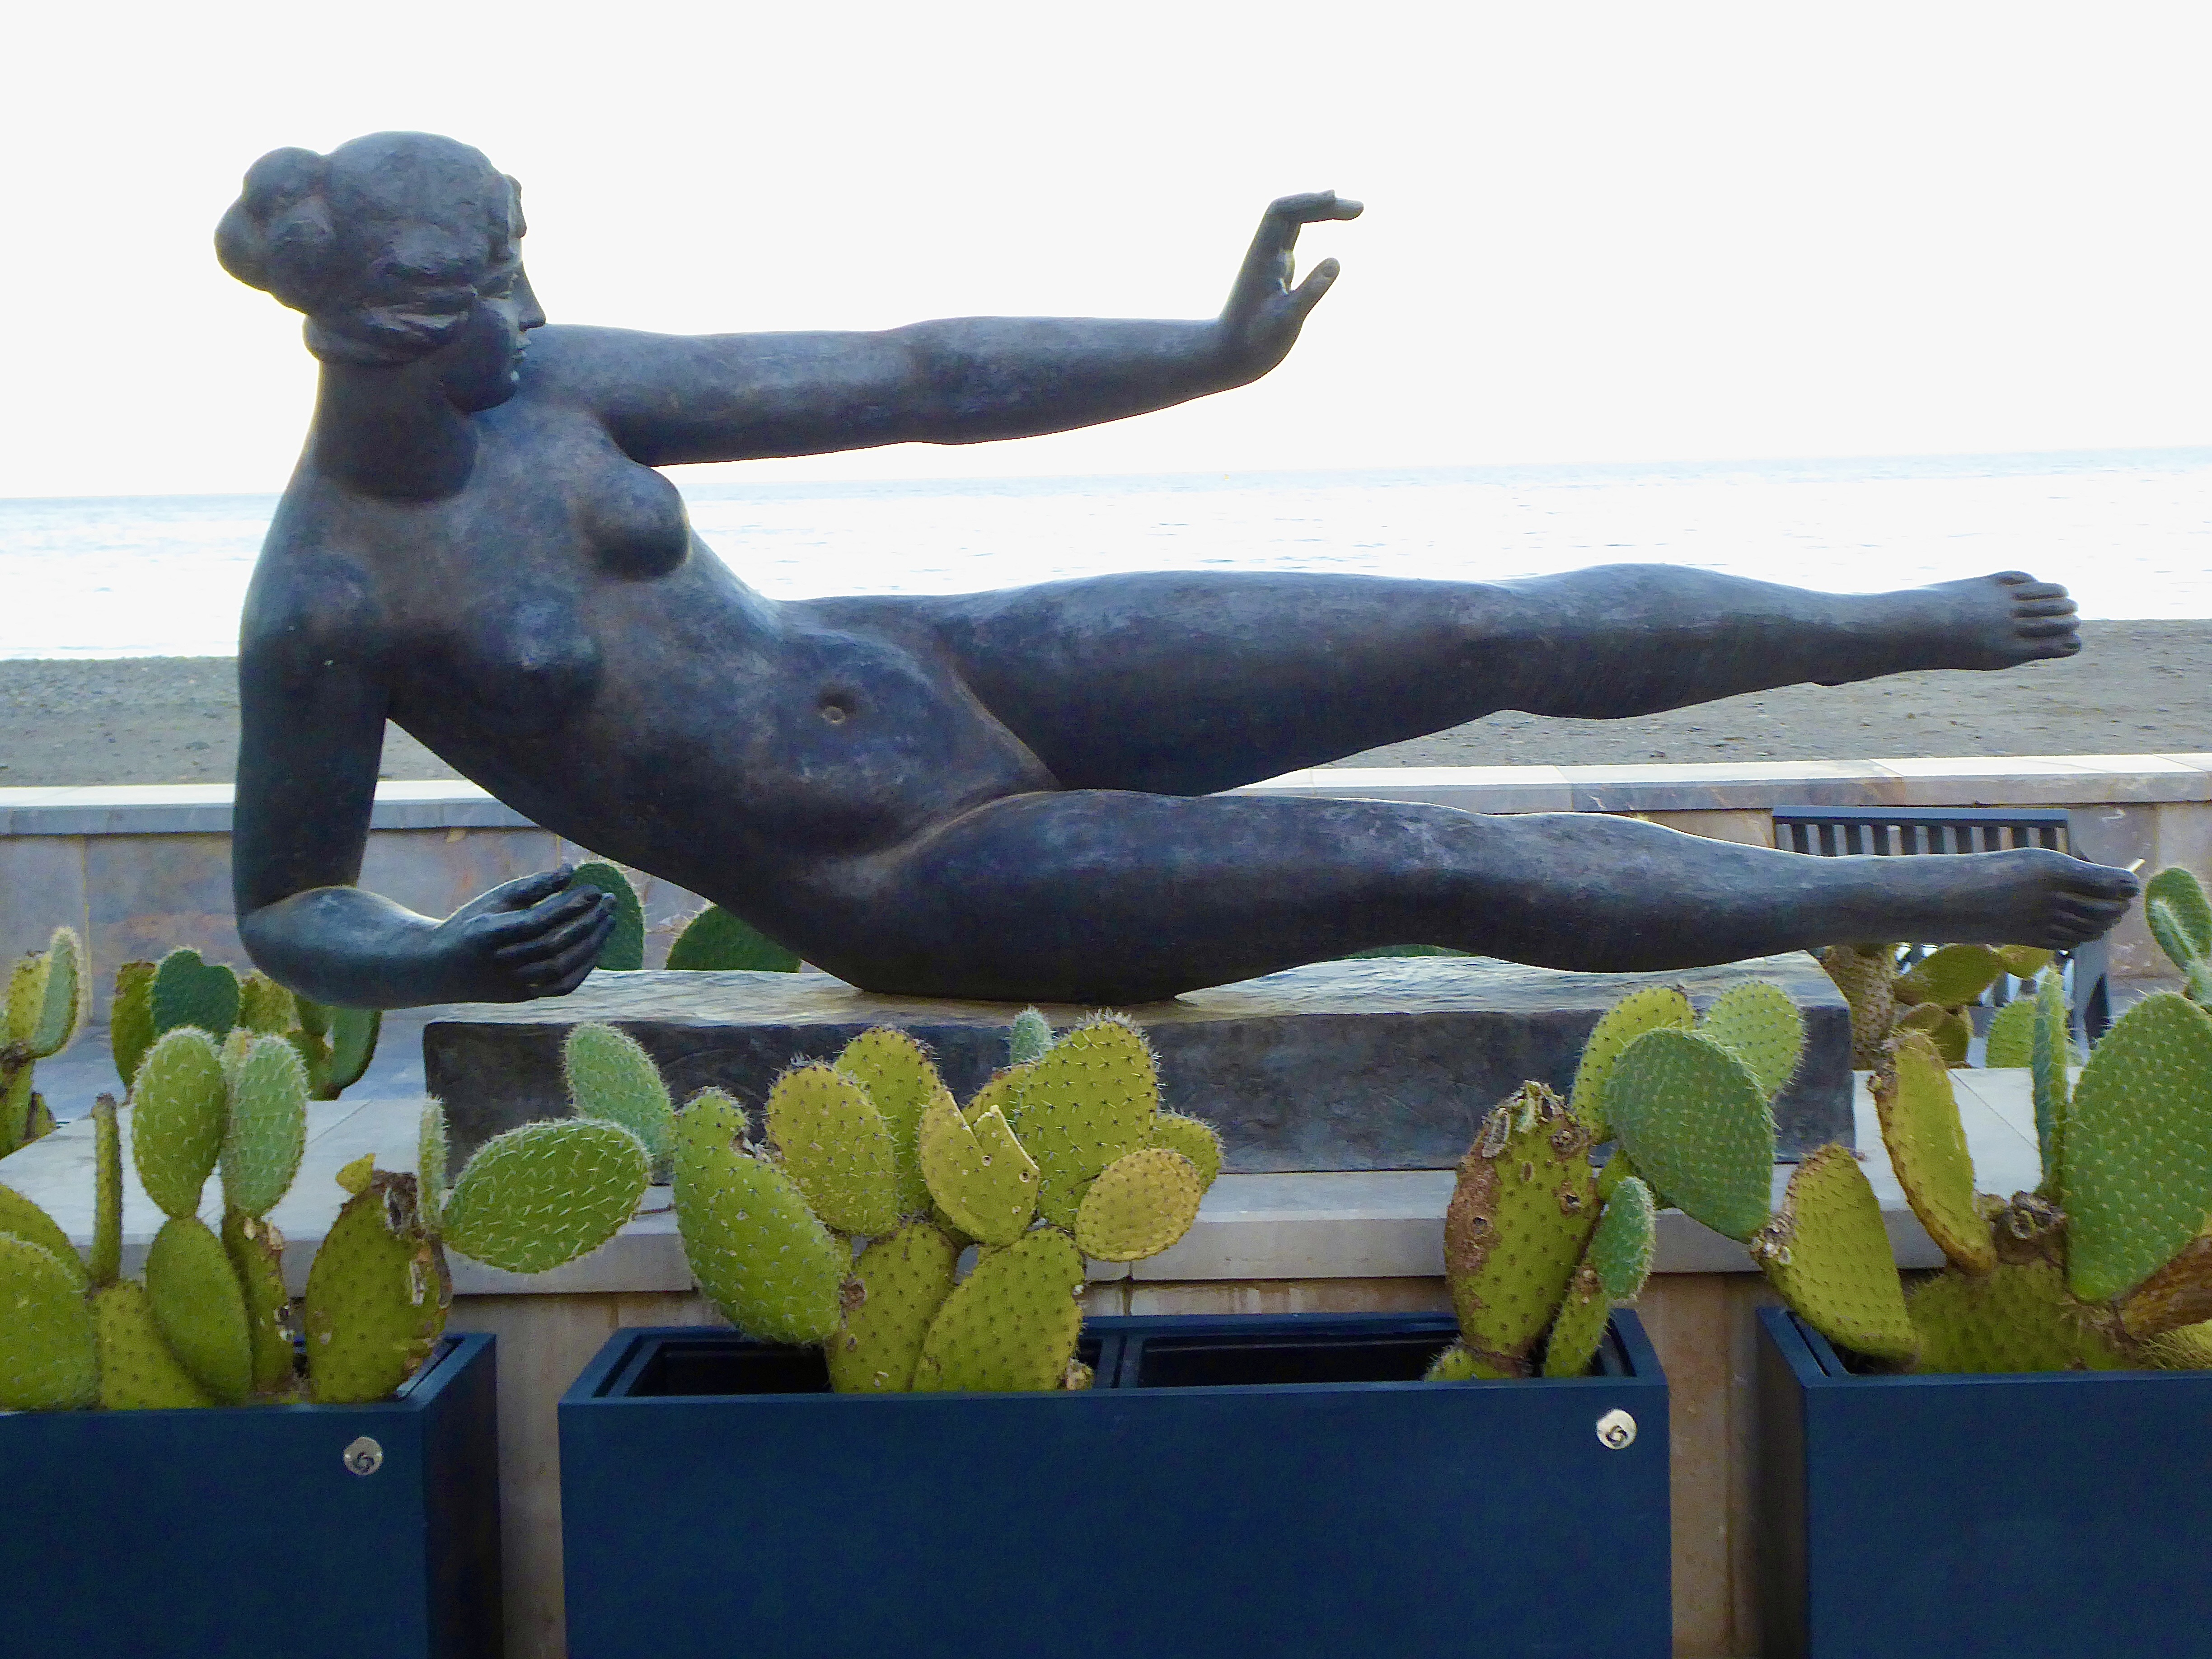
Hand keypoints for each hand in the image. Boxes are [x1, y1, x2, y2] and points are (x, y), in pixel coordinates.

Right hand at [433, 867, 614, 1001]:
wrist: (441, 967)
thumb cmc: (473, 924)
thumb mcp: (495, 900)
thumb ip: (533, 886)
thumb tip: (571, 871)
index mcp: (489, 934)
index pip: (539, 921)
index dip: (570, 906)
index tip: (595, 889)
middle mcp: (502, 963)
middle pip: (555, 945)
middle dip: (588, 922)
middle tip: (611, 901)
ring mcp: (513, 984)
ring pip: (562, 969)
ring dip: (592, 944)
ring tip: (610, 921)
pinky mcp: (523, 996)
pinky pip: (562, 988)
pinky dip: (584, 969)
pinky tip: (598, 947)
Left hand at [1217, 190, 1362, 377]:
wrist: (1229, 357)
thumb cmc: (1252, 345)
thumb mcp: (1284, 322)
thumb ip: (1308, 293)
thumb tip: (1335, 261)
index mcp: (1262, 258)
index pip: (1281, 213)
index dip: (1309, 201)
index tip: (1337, 199)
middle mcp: (1265, 253)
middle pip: (1291, 211)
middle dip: (1324, 204)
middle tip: (1360, 209)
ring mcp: (1270, 261)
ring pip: (1294, 221)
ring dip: (1321, 210)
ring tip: (1355, 210)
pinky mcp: (1276, 271)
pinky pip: (1294, 234)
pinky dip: (1314, 222)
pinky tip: (1333, 219)